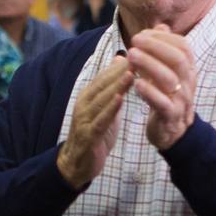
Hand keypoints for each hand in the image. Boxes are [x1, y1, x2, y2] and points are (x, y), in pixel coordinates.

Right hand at [56, 56, 131, 187]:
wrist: (77, 163)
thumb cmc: (94, 133)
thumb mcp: (104, 108)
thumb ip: (113, 87)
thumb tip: (122, 61)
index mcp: (88, 96)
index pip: (105, 76)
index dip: (121, 64)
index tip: (138, 52)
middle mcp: (84, 104)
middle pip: (103, 84)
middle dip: (120, 71)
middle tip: (138, 56)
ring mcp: (84, 119)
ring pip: (101, 99)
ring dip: (116, 86)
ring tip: (130, 73)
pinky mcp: (88, 135)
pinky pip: (100, 120)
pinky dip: (110, 109)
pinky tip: (120, 100)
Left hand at [127, 25, 197, 149]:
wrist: (172, 132)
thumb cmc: (166, 96)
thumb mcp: (166, 71)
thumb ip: (163, 51)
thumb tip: (161, 26)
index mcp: (188, 70)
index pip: (182, 46)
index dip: (163, 38)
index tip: (142, 34)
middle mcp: (188, 82)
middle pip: (178, 59)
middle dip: (156, 47)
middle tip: (134, 41)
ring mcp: (181, 100)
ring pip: (170, 79)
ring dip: (149, 65)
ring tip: (131, 56)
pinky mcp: (171, 117)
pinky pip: (163, 103)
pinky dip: (150, 92)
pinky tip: (136, 83)